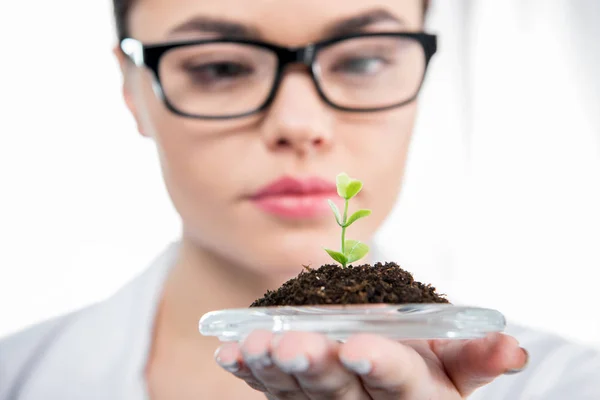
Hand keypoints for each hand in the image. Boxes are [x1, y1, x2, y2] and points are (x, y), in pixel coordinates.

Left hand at [214, 330, 527, 398]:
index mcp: (414, 394)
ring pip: (298, 391)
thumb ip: (475, 356)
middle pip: (339, 390)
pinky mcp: (296, 399)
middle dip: (317, 368)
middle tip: (292, 346)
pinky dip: (250, 372)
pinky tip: (230, 353)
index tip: (359, 348)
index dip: (381, 366)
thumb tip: (511, 346)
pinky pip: (270, 389)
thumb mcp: (456, 365)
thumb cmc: (429, 367)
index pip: (399, 383)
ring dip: (273, 368)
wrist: (388, 377)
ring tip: (252, 345)